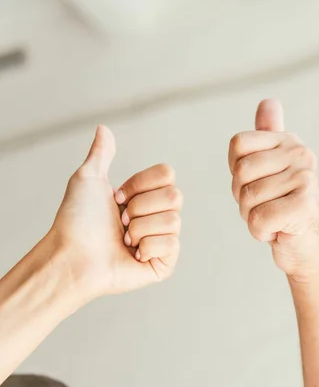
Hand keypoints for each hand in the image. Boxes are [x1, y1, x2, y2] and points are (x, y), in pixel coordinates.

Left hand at [48, 125, 181, 297]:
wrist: (71, 256)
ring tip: (124, 240)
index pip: (167, 174)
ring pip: (172, 220)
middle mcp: (158, 216)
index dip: (140, 184)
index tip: (117, 198)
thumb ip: (102, 154)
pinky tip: (133, 255)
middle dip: (140, 208)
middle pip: (174, 196)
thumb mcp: (88, 180)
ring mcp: (163, 240)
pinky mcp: (165, 263)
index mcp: (146, 196)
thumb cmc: (76, 221)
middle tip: (121, 221)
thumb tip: (103, 128)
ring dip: (140, 230)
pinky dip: (147, 248)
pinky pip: (172, 244)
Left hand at [229, 100, 318, 280]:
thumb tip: (269, 101)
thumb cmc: (284, 208)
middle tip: (266, 206)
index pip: (238, 144)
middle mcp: (301, 155)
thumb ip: (268, 136)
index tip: (258, 183)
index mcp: (289, 142)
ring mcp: (305, 179)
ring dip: (252, 217)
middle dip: (243, 198)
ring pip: (247, 198)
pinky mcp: (303, 206)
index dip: (237, 171)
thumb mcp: (273, 169)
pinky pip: (257, 219)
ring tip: (274, 218)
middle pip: (240, 172)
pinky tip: (279, 231)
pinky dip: (260, 232)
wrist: (308, 247)